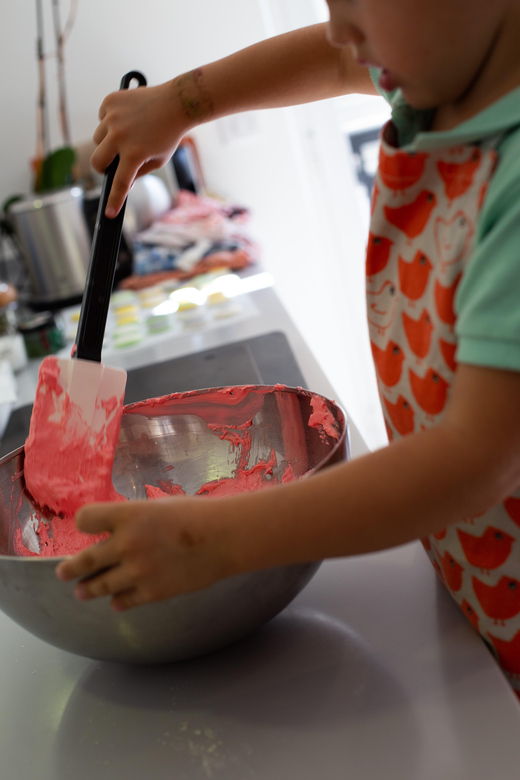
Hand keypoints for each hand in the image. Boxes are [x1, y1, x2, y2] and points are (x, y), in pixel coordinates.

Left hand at [55, 497, 233, 610]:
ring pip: (100, 586)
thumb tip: (115, 532)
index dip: (84, 524)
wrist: (224, 538)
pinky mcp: (152, 592)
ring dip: (88, 590)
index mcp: (129, 515)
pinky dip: (118, 601)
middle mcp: (127, 543)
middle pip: (85, 560)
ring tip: (82, 592)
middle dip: (71, 569)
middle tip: (63, 573)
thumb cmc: (195, 514)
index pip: (86, 519)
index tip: (87, 528)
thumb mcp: (157, 506)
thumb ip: (133, 520)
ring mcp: (138, 570)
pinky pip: (124, 601)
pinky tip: (116, 601)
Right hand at [91, 79, 185, 216]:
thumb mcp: (159, 160)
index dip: (115, 200)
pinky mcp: (110, 102)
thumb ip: (139, 172)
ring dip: (107, 142)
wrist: (176, 102)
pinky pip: (101, 118)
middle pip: (96, 161)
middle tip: (113, 165)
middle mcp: (120, 136)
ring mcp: (113, 117)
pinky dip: (110, 122)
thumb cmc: (169, 135)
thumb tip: (123, 183)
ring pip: (97, 139)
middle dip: (102, 167)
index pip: (120, 183)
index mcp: (135, 153)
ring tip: (127, 135)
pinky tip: (127, 119)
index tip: (110, 213)